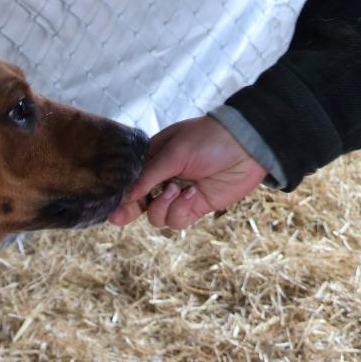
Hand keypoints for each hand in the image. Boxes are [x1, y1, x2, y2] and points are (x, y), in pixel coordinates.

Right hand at [109, 116, 266, 229]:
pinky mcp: (193, 208)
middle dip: (132, 210)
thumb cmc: (209, 140)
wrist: (247, 147)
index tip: (112, 210)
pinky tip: (193, 194)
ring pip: (156, 217)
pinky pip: (176, 221)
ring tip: (178, 189)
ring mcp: (177, 195)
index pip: (130, 183)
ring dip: (163, 206)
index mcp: (153, 160)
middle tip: (123, 216)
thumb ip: (148, 176)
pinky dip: (181, 210)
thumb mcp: (174, 152)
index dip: (120, 198)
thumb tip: (125, 197)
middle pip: (138, 205)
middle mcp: (162, 179)